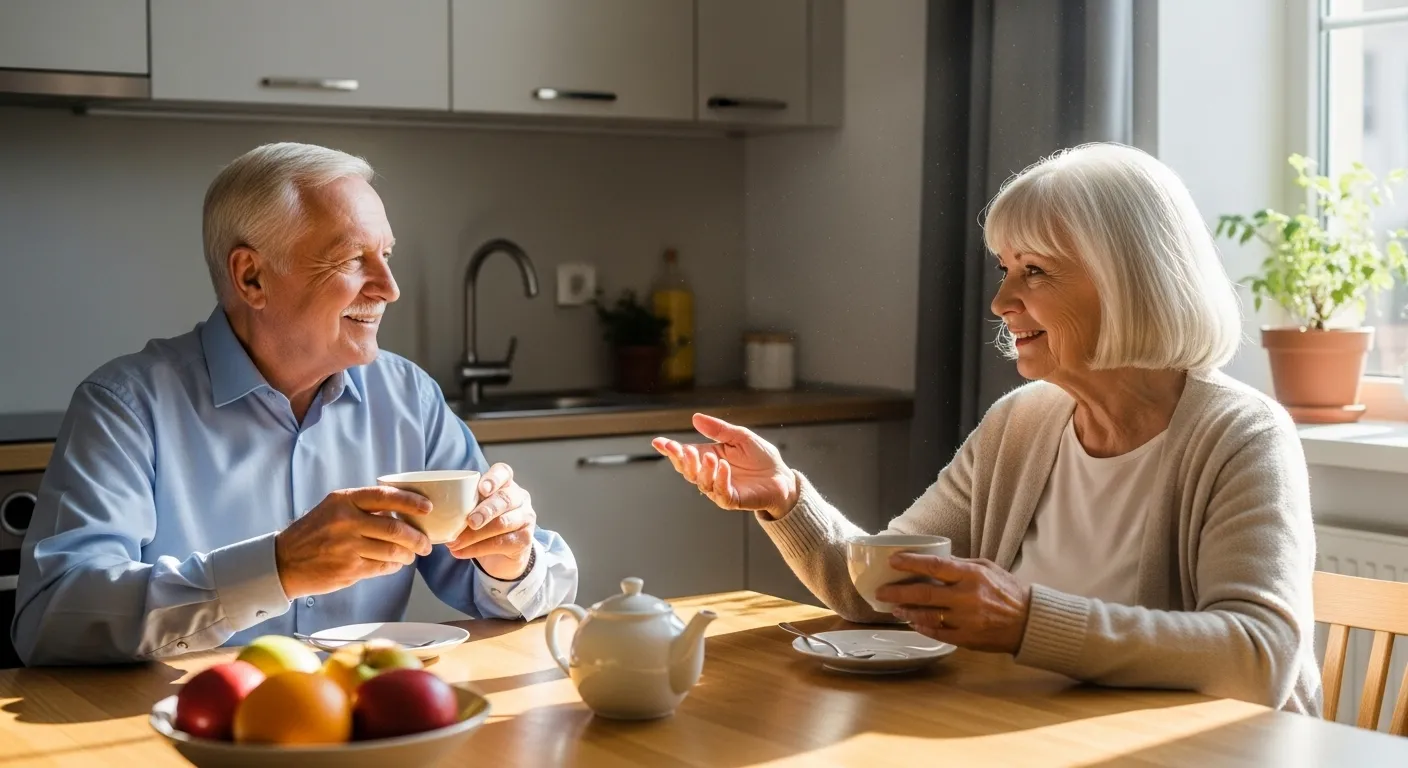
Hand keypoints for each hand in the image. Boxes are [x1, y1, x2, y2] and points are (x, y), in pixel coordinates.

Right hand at [275, 487, 432, 599]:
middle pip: (395, 527)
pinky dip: (393, 566)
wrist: (284, 561)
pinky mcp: (349, 569)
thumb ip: (363, 506)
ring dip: (408, 554)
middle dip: (417, 537)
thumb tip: (403, 510)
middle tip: (426, 543)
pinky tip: (395, 564)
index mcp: (344, 500)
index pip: (385, 495)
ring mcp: (347, 546)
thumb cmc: (314, 532)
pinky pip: (382, 567)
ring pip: (392, 550)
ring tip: (412, 554)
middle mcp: (346, 521)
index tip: (428, 508)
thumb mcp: (333, 508)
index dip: (411, 501)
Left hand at [444, 463, 536, 579]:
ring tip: (454, 542)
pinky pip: (501, 543)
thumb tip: (433, 509)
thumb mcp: (474, 510)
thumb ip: (462, 505)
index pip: (504, 473)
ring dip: (476, 534)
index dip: (494, 478)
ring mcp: (525, 518)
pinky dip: (477, 549)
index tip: (481, 488)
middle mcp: (519, 498)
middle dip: (485, 510)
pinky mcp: (525, 540)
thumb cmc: (483, 525)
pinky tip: (460, 552)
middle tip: (469, 521)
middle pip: (505, 499)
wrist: (502, 555)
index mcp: (505, 484)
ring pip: (503, 523)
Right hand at [652, 414, 799, 519]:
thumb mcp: (740, 436)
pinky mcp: (733, 499)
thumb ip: (719, 430)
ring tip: (710, 456)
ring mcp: (720, 488)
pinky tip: (722, 467)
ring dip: (702, 469)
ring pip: (702, 482)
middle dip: (682, 460)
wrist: (781, 476)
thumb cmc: (760, 457)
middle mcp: (710, 474)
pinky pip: (721, 492)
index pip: (685, 454)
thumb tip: (695, 418)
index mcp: (708, 457)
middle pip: (688, 471)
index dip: (671, 449)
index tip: (658, 442)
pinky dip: (720, 479)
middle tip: (682, 449)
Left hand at [875, 554, 1031, 654]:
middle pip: (924, 593)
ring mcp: (966, 619)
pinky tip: (913, 623)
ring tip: (894, 609)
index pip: (935, 566)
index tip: (893, 561)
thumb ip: (961, 565)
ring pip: (927, 615)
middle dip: (898, 593)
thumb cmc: (1007, 591)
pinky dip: (922, 627)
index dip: (911, 563)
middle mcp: (967, 597)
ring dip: (907, 612)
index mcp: (972, 575)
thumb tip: (934, 561)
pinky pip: (938, 632)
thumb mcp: (987, 568)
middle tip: (881, 592)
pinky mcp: (967, 638)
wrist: (1029, 621)